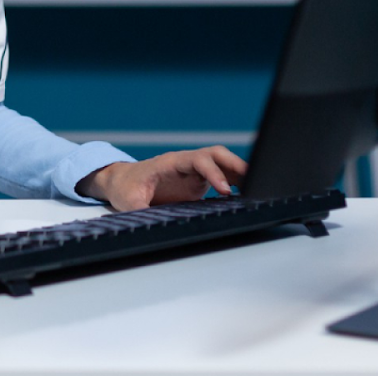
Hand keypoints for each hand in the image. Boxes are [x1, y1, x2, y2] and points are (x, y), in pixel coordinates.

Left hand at [79, 146, 247, 211]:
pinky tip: (245, 194)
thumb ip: (141, 209)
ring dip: (240, 172)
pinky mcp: (197, 181)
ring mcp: (192, 170)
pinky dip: (235, 182)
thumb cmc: (124, 188)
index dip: (214, 173)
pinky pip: (221, 175)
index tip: (224, 190)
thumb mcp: (128, 201)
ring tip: (257, 189)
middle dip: (236, 164)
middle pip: (217, 154)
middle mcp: (185, 162)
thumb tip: (153, 224)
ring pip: (222, 162)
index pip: (199, 160)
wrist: (120, 181)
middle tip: (254, 182)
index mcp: (171, 162)